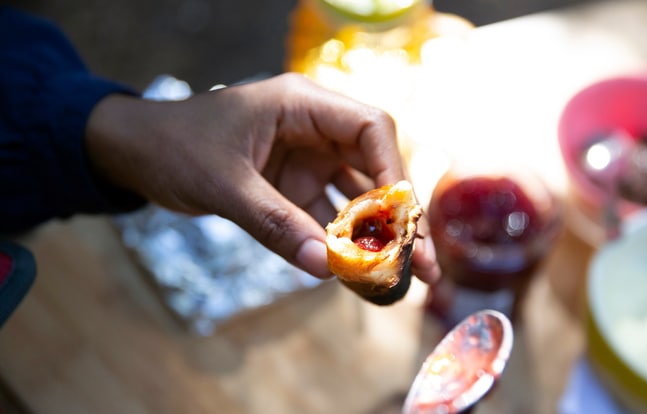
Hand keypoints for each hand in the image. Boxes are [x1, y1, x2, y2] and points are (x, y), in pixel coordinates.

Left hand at [85, 73, 439, 283]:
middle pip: (375, 166)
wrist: (135, 153)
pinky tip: (363, 271)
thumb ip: (274, 223)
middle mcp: (314, 128)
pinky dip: (346, 242)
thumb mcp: (224, 185)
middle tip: (423, 261)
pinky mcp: (295, 185)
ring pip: (358, 195)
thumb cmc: (174, 148)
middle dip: (399, 215)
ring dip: (381, 234)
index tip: (403, 220)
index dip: (394, 172)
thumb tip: (325, 268)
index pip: (369, 128)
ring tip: (408, 275)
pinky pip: (330, 214)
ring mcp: (307, 159)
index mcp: (301, 104)